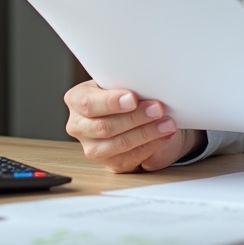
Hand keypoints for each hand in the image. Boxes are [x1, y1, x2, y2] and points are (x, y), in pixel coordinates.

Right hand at [64, 80, 203, 172]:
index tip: (133, 98)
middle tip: (158, 109)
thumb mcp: (120, 81)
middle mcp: (79, 126)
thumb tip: (143, 85)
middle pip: (105, 127)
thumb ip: (125, 83)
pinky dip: (150, 146)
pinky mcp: (110, 163)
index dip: (111, 102)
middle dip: (135, 117)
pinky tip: (163, 135)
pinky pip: (130, 158)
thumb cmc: (124, 91)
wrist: (132, 111)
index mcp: (76, 99)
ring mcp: (92, 147)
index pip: (88, 103)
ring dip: (147, 133)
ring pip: (119, 144)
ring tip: (167, 123)